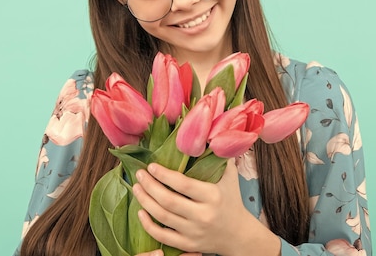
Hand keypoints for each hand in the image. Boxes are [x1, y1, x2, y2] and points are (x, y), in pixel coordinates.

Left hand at [132, 159, 279, 255]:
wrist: (239, 234)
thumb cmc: (232, 200)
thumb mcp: (230, 176)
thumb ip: (220, 155)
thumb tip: (210, 131)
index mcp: (212, 196)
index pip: (183, 185)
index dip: (164, 175)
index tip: (151, 166)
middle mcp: (202, 216)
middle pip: (169, 201)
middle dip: (150, 186)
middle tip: (139, 174)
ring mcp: (194, 232)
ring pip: (163, 217)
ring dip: (145, 201)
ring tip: (137, 188)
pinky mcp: (188, 244)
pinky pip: (163, 236)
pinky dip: (149, 225)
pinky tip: (141, 212)